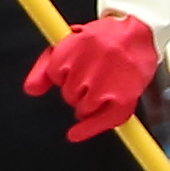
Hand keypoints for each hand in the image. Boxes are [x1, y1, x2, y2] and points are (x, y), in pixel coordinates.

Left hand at [21, 12, 159, 144]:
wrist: (139, 36)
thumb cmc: (102, 41)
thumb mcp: (69, 43)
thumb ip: (45, 67)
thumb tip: (31, 90)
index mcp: (75, 46)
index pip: (55, 75)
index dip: (64, 75)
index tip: (77, 70)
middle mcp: (90, 65)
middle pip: (69, 94)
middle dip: (78, 90)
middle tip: (95, 77)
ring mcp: (106, 83)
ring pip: (82, 109)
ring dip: (88, 105)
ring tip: (104, 88)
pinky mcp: (123, 99)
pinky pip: (100, 121)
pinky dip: (88, 129)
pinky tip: (75, 134)